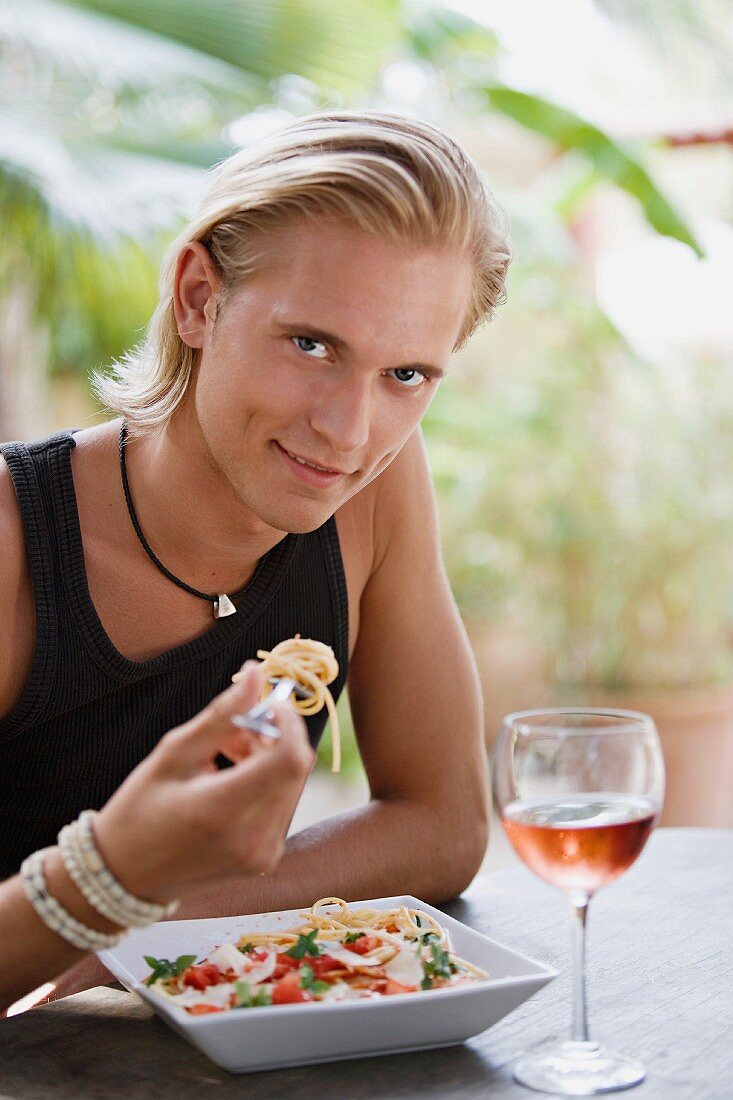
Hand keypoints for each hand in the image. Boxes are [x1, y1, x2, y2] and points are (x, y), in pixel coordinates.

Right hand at [93, 662, 314, 904]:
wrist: (123, 878)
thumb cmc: (140, 810)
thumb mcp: (173, 754)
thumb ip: (221, 715)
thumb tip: (257, 674)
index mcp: (223, 811)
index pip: (289, 758)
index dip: (288, 722)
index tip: (268, 701)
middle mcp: (252, 839)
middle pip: (295, 768)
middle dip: (276, 736)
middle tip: (238, 726)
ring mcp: (262, 855)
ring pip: (292, 784)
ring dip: (271, 758)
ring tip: (228, 751)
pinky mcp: (265, 859)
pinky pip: (282, 804)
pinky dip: (267, 781)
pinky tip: (233, 775)